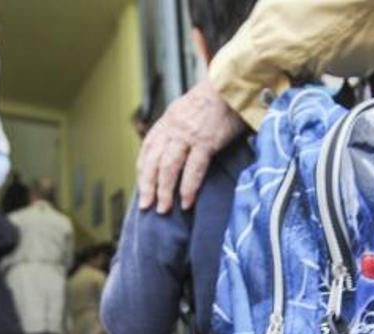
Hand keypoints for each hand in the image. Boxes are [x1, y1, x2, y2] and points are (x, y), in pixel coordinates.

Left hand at [137, 78, 245, 213]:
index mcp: (168, 121)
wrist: (231, 84)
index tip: (143, 186)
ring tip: (163, 209)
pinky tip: (186, 201)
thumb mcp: (186, 108)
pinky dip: (188, 187)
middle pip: (154, 162)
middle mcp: (173, 128)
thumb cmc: (214, 99)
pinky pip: (193, 169)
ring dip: (164, 191)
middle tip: (147, 206)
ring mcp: (188, 135)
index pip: (148, 149)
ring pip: (169, 167)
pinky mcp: (206, 141)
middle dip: (148, 186)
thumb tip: (172, 146)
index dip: (143, 170)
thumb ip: (177, 126)